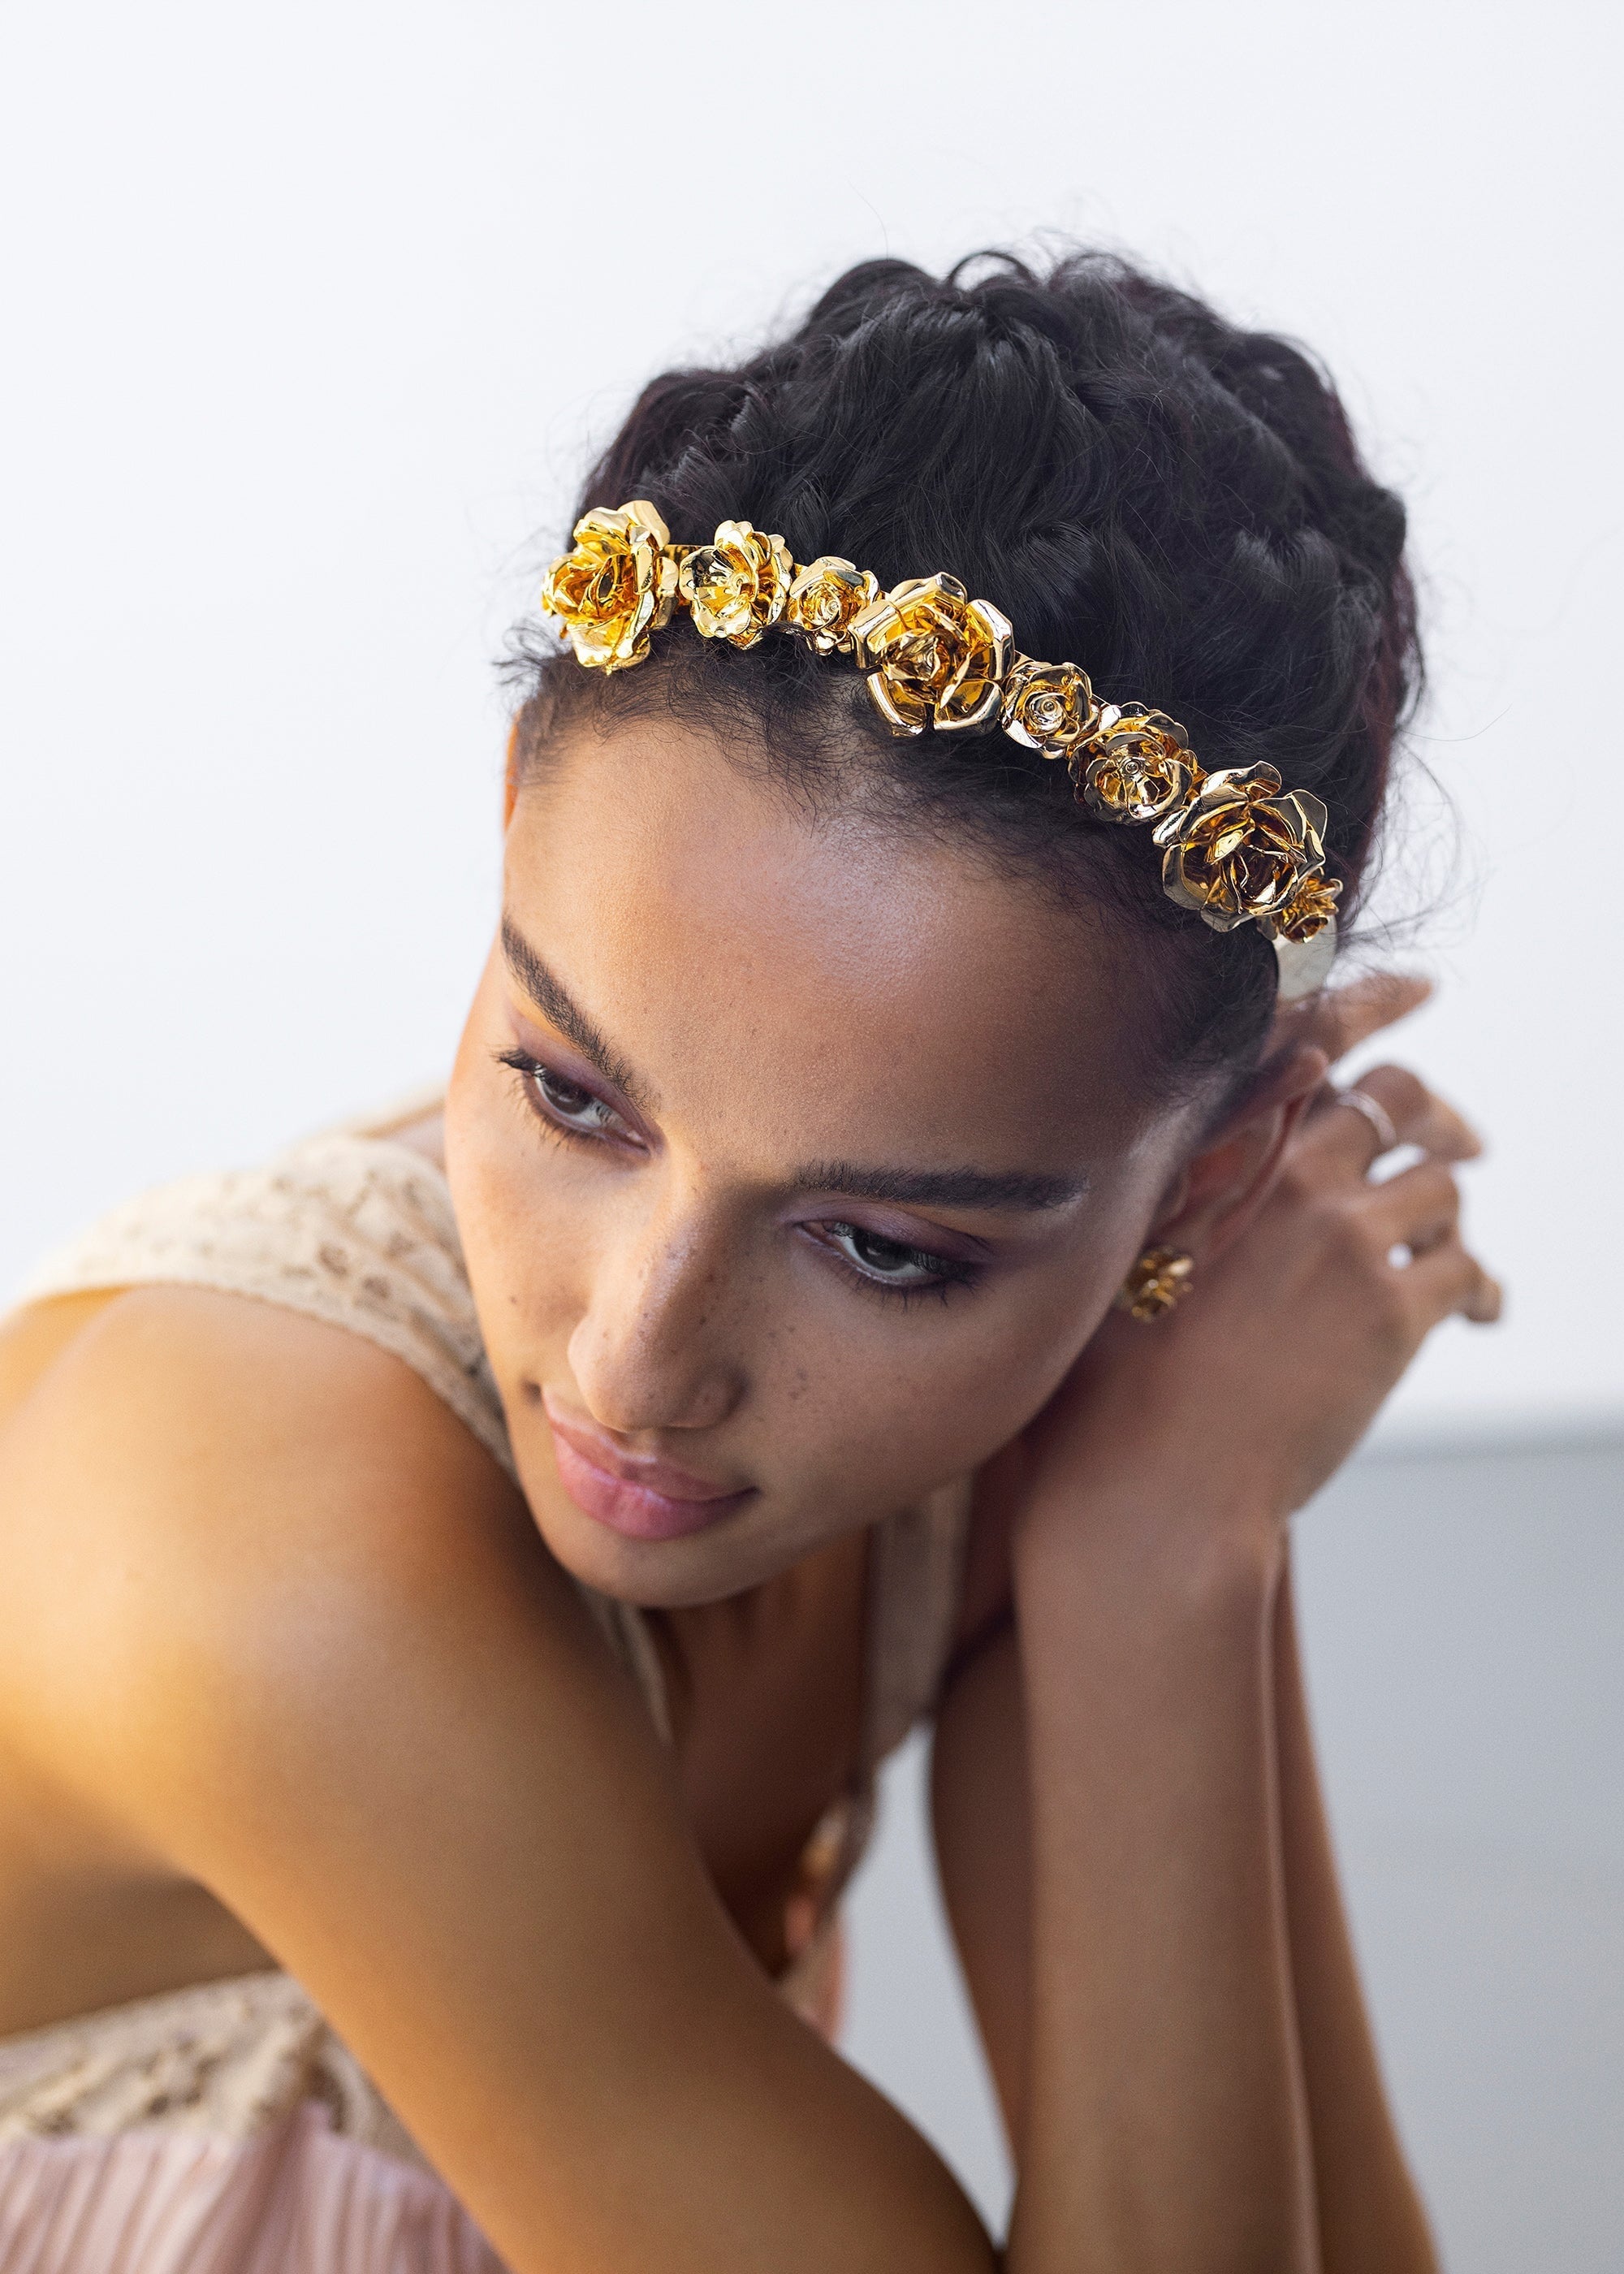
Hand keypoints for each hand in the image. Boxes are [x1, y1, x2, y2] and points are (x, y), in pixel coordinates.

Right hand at [1012, 974, 1501, 1553]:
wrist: (1150, 1490)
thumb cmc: (1111, 1396)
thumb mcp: (1119, 1267)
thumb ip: (1173, 1196)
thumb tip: (1198, 1162)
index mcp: (1215, 1155)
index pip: (1312, 1046)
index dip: (1372, 1005)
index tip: (1413, 992)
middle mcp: (1285, 1179)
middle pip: (1397, 1100)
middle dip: (1433, 1118)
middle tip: (1459, 1142)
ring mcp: (1345, 1241)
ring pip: (1440, 1186)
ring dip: (1445, 1216)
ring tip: (1444, 1260)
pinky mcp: (1394, 1313)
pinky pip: (1469, 1268)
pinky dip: (1481, 1288)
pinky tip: (1477, 1315)